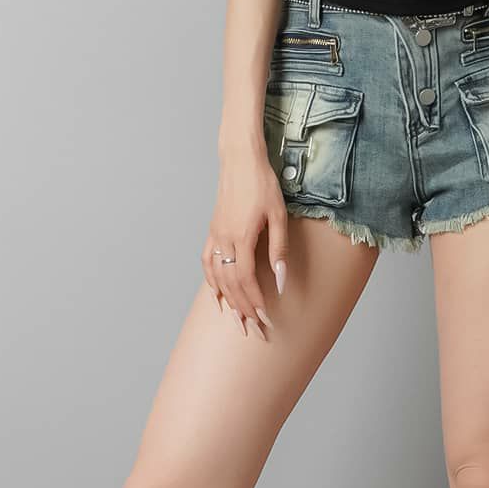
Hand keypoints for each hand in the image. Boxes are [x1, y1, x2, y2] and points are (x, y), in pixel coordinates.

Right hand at [203, 147, 288, 340]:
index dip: (254, 301)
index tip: (263, 318)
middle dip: (241, 308)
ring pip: (216, 276)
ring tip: (236, 319)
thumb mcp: (279, 216)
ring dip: (227, 300)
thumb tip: (281, 281)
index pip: (245, 280)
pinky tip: (217, 294)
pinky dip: (211, 281)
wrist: (240, 160)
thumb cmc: (263, 185)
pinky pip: (207, 262)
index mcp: (241, 237)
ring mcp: (216, 235)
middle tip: (252, 327)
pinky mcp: (213, 230)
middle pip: (230, 284)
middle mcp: (224, 240)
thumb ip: (279, 250)